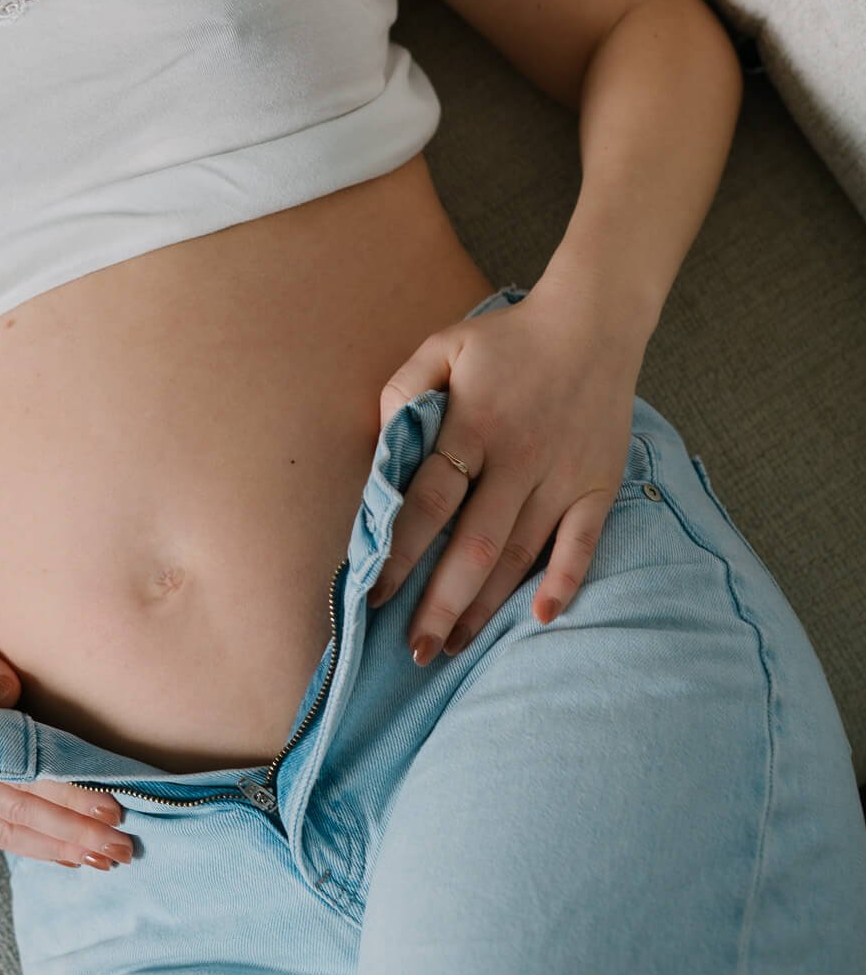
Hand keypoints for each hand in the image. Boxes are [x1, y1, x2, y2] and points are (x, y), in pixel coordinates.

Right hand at [0, 609, 133, 869]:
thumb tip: (13, 694)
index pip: (21, 775)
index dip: (68, 794)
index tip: (111, 807)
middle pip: (20, 815)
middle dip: (75, 835)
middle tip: (123, 849)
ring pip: (6, 833)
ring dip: (56, 848)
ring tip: (101, 860)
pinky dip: (26, 845)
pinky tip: (57, 853)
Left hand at [365, 281, 643, 664]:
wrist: (595, 321)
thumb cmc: (508, 338)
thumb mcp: (444, 345)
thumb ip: (406, 389)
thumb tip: (382, 446)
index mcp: (474, 424)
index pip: (428, 502)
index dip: (399, 552)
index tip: (375, 594)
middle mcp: (519, 457)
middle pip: (473, 545)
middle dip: (439, 604)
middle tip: (414, 652)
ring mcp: (563, 475)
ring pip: (520, 553)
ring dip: (486, 606)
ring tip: (453, 645)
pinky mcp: (599, 484)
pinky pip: (583, 542)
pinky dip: (564, 582)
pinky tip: (539, 617)